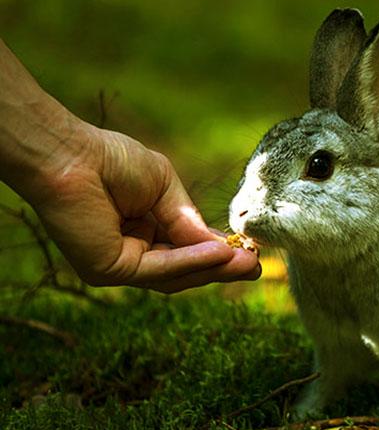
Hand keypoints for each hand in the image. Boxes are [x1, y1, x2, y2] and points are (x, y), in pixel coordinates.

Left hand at [28, 121, 260, 292]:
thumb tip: (221, 245)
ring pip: (175, 276)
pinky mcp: (109, 270)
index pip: (187, 250)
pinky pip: (159, 269)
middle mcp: (133, 252)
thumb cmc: (112, 160)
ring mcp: (120, 265)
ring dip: (214, 269)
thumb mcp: (166, 187)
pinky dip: (191, 261)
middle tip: (256, 265)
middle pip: (185, 270)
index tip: (250, 252)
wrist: (72, 154)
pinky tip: (220, 253)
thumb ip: (189, 219)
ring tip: (247, 262)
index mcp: (144, 231)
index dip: (218, 253)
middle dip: (222, 268)